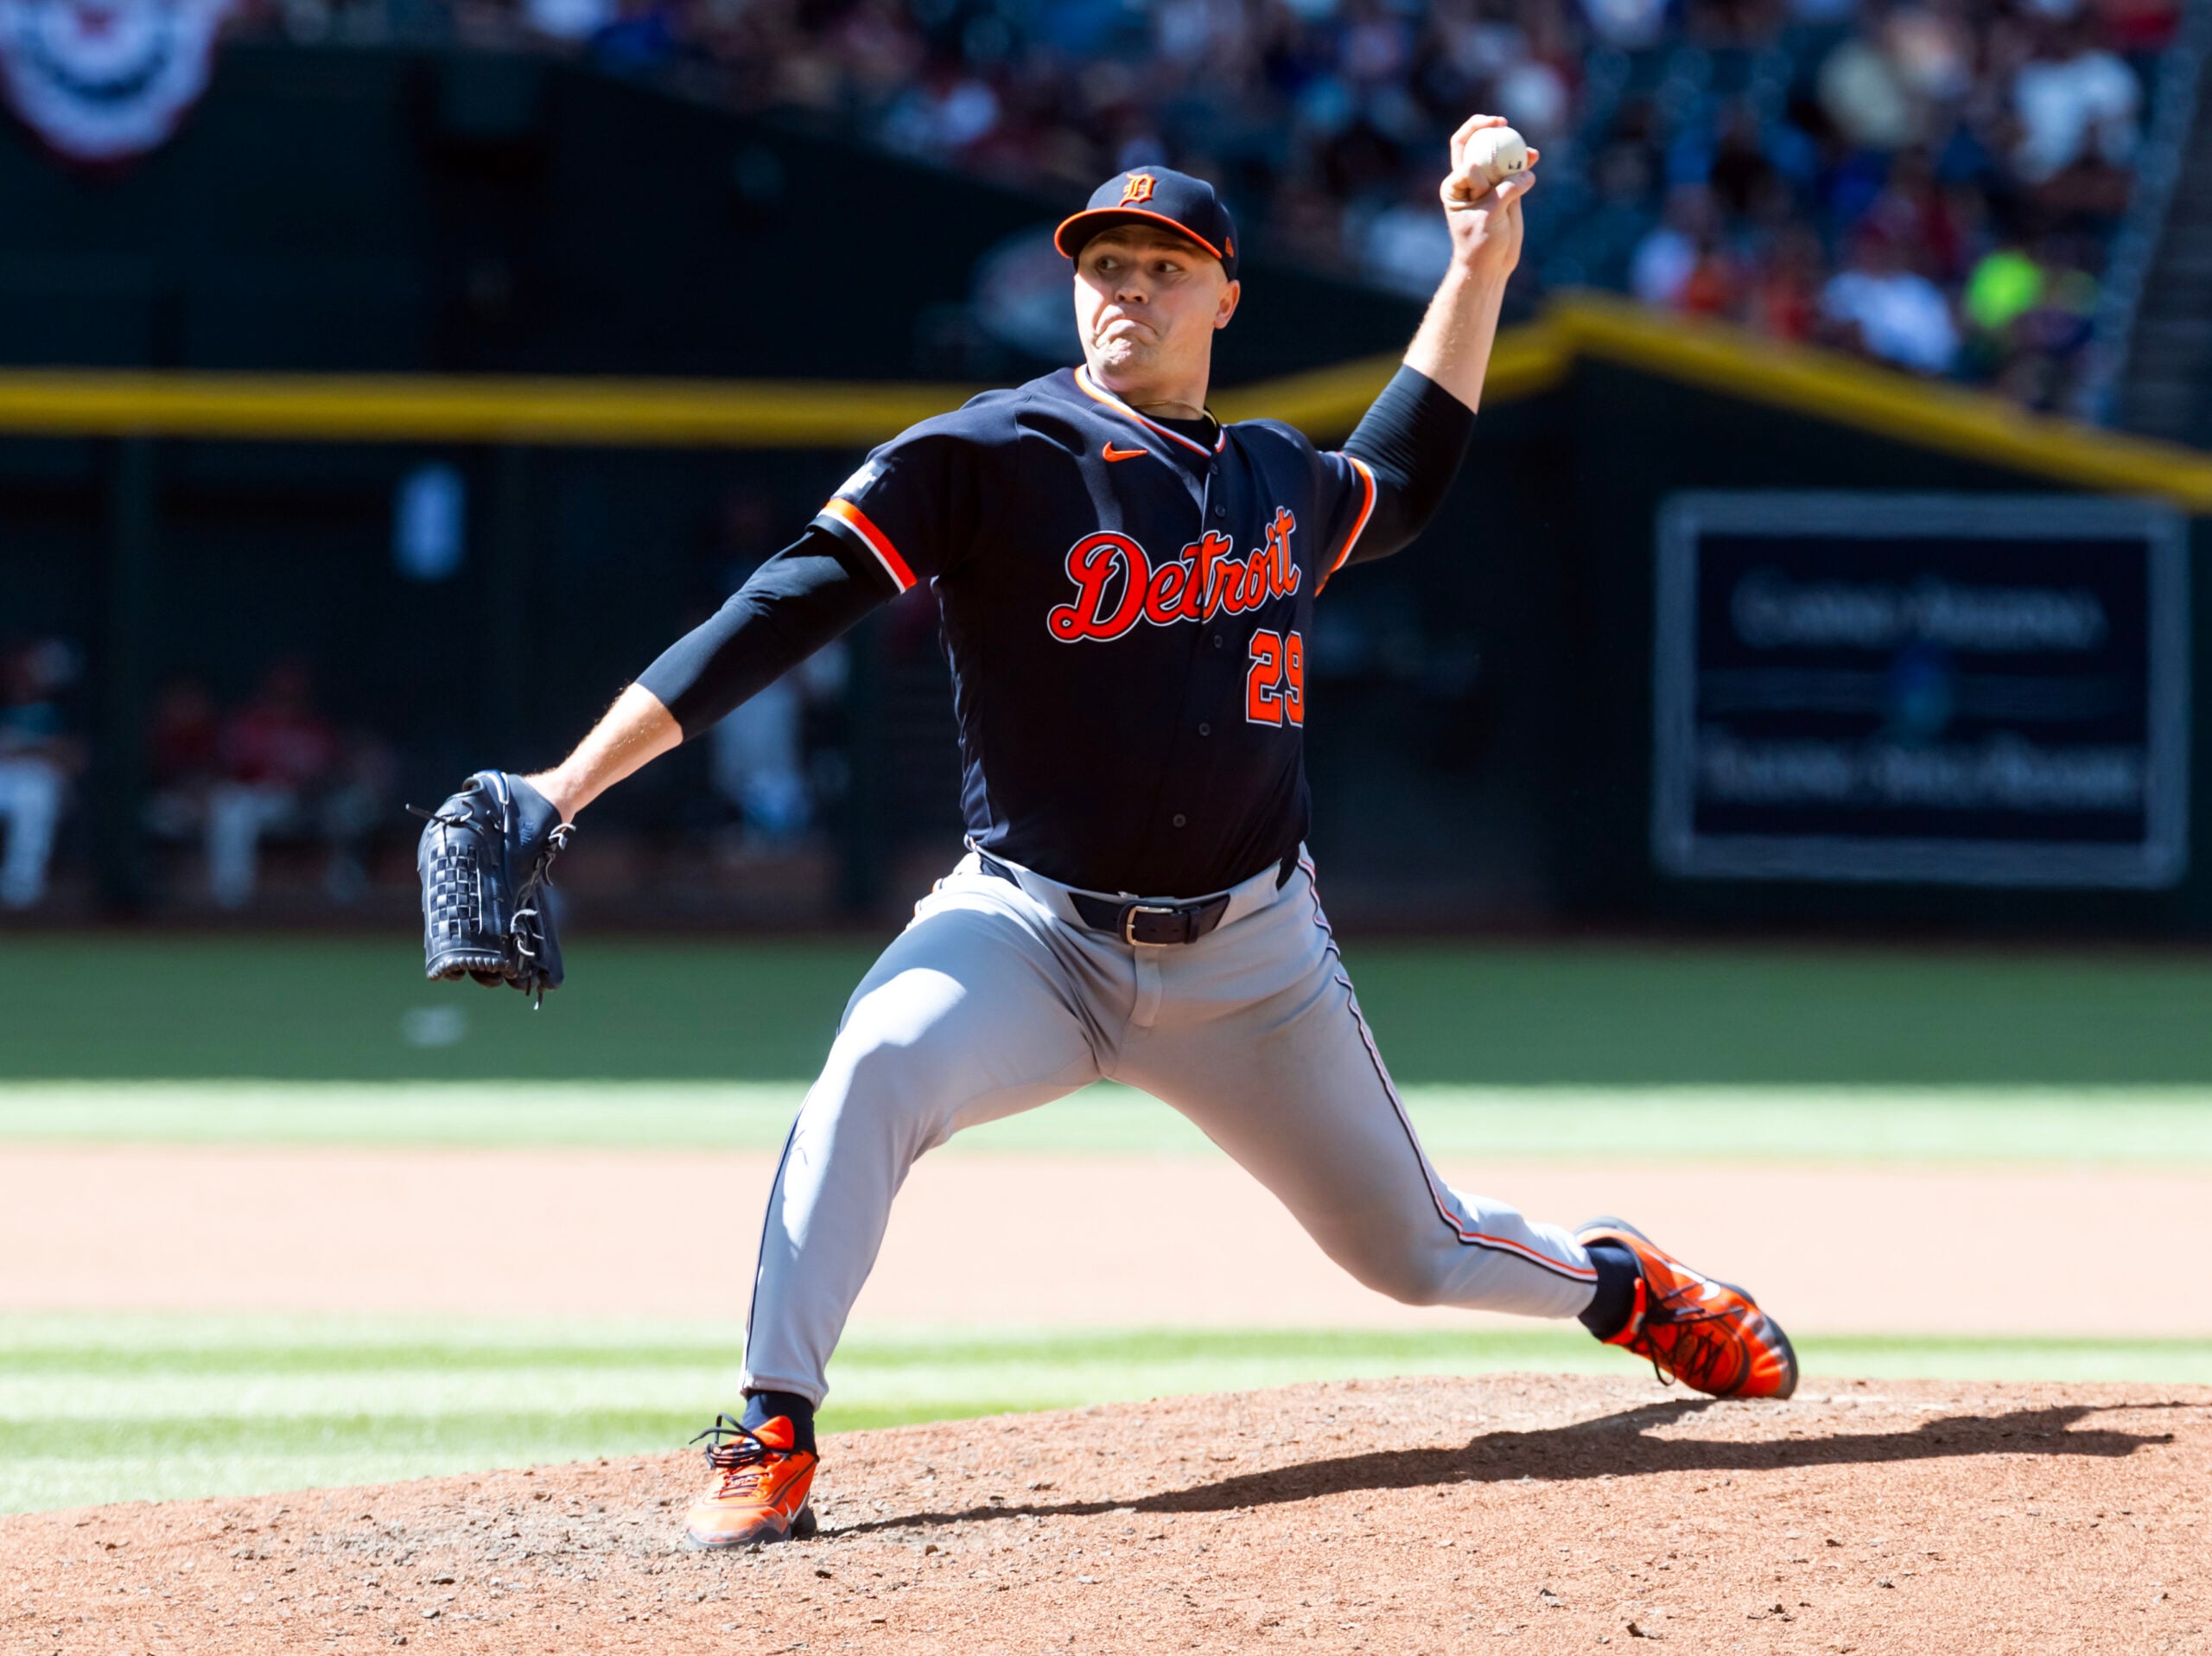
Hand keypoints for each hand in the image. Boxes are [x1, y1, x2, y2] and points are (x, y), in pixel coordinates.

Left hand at [1438, 113, 1538, 282]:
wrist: (1492, 263)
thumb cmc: (1481, 244)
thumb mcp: (1489, 218)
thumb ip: (1504, 192)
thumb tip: (1526, 171)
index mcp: (1454, 185)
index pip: (1464, 161)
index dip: (1477, 166)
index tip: (1485, 187)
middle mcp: (1469, 180)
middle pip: (1473, 143)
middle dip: (1485, 127)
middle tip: (1501, 121)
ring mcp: (1488, 182)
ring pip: (1498, 155)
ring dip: (1512, 146)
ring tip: (1528, 151)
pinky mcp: (1506, 188)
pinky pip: (1515, 169)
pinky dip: (1525, 161)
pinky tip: (1534, 156)